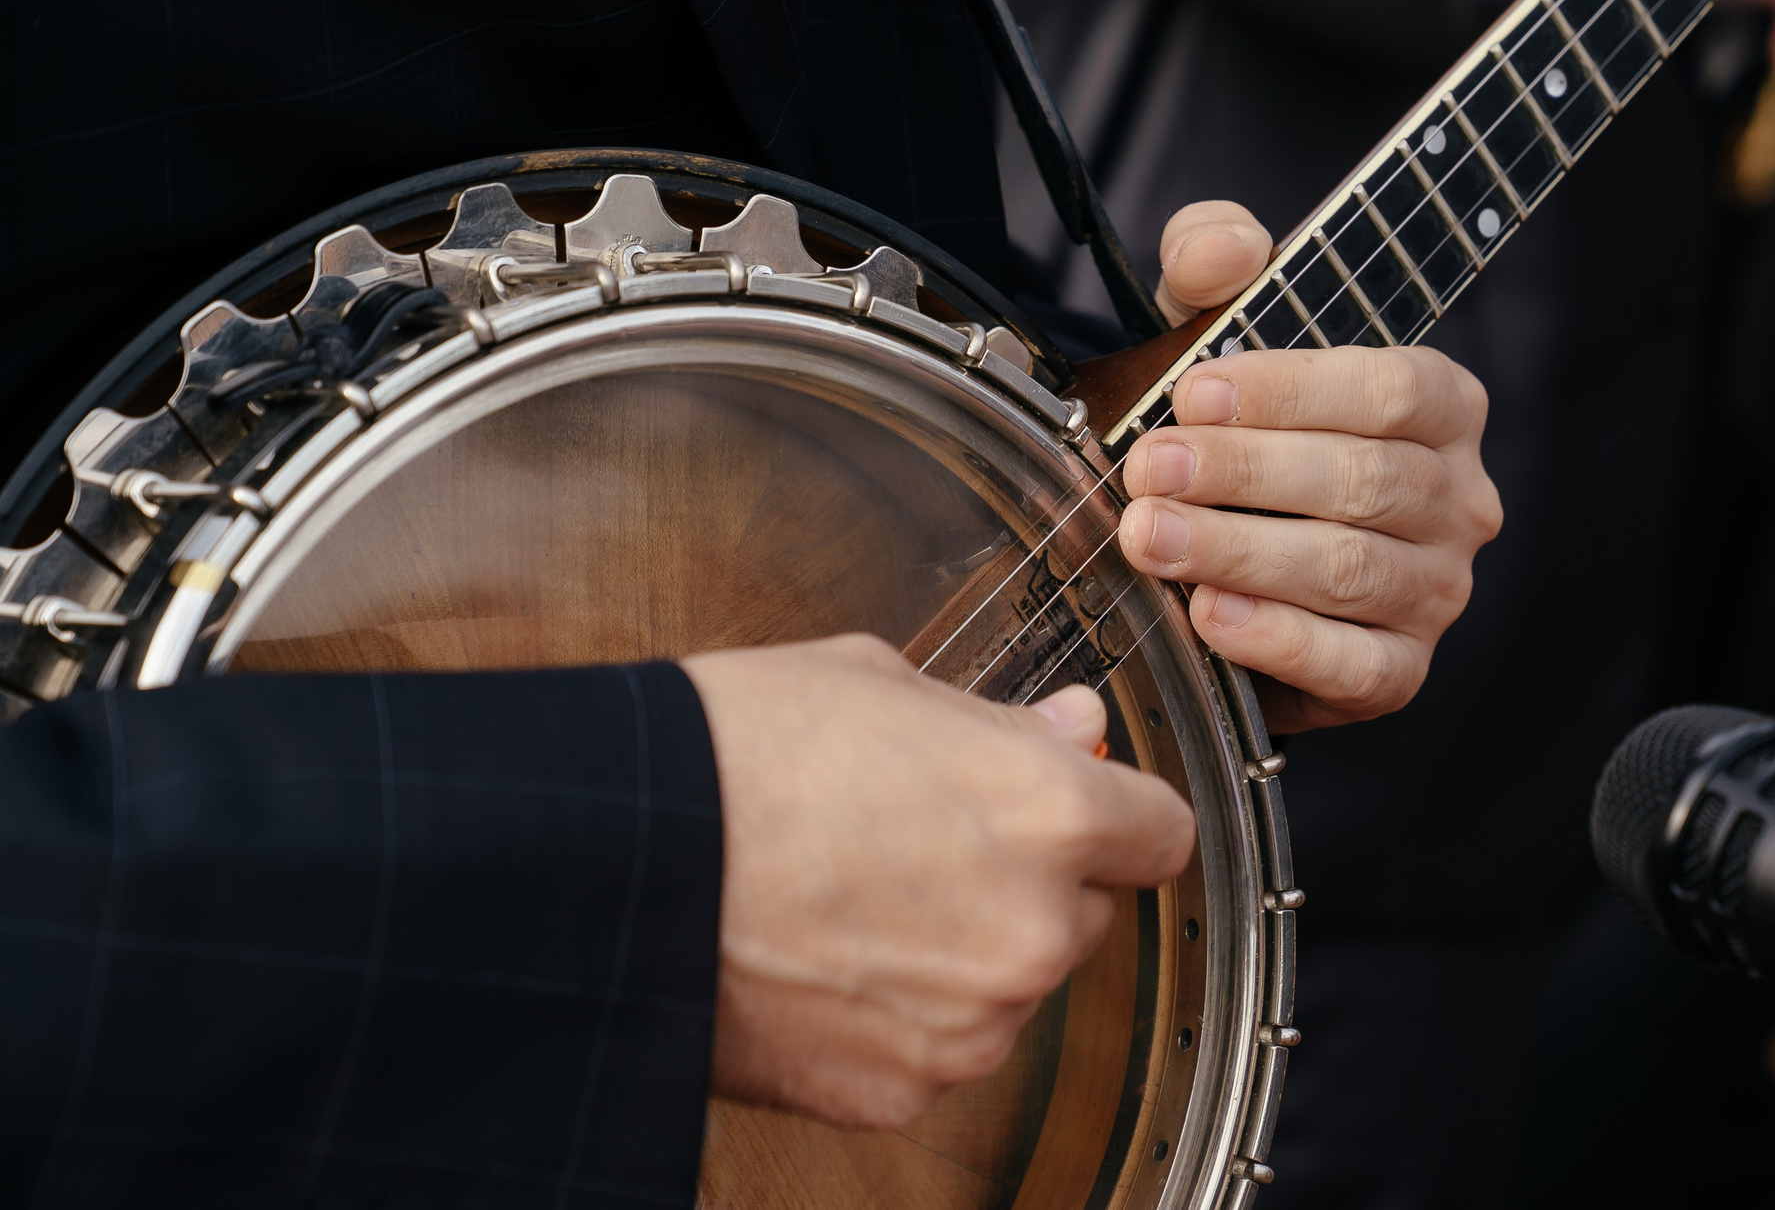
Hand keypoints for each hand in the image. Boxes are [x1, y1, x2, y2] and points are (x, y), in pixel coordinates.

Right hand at [683, 637, 1193, 1127]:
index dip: (1121, 817)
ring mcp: (970, 1024)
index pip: (1162, 834)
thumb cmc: (732, 753)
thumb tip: (1070, 728)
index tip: (1088, 811)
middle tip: (927, 842)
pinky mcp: (899, 1091)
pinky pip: (935, 1048)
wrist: (611, 866)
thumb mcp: (880, 684)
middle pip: (1084, 913)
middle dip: (1030, 881)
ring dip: (964, 952)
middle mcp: (1030, 930)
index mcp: (1047, 815)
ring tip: (853, 896)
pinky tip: (823, 960)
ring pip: (1009, 984)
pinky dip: (898, 1017)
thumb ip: (999, 722)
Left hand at [1117, 203, 1501, 732]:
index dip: (1292, 392)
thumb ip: (1214, 261)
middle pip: (1365, 481)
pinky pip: (1351, 663)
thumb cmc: (1237, 427)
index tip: (1194, 391)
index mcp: (1442, 405)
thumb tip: (1221, 252)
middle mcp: (1458, 498)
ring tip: (1152, 536)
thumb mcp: (1215, 327)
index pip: (1392, 389)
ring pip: (1351, 570)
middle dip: (1245, 474)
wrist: (1224, 554)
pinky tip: (1209, 614)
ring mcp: (1437, 592)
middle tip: (1149, 470)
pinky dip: (1277, 639)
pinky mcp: (1398, 673)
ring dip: (1241, 551)